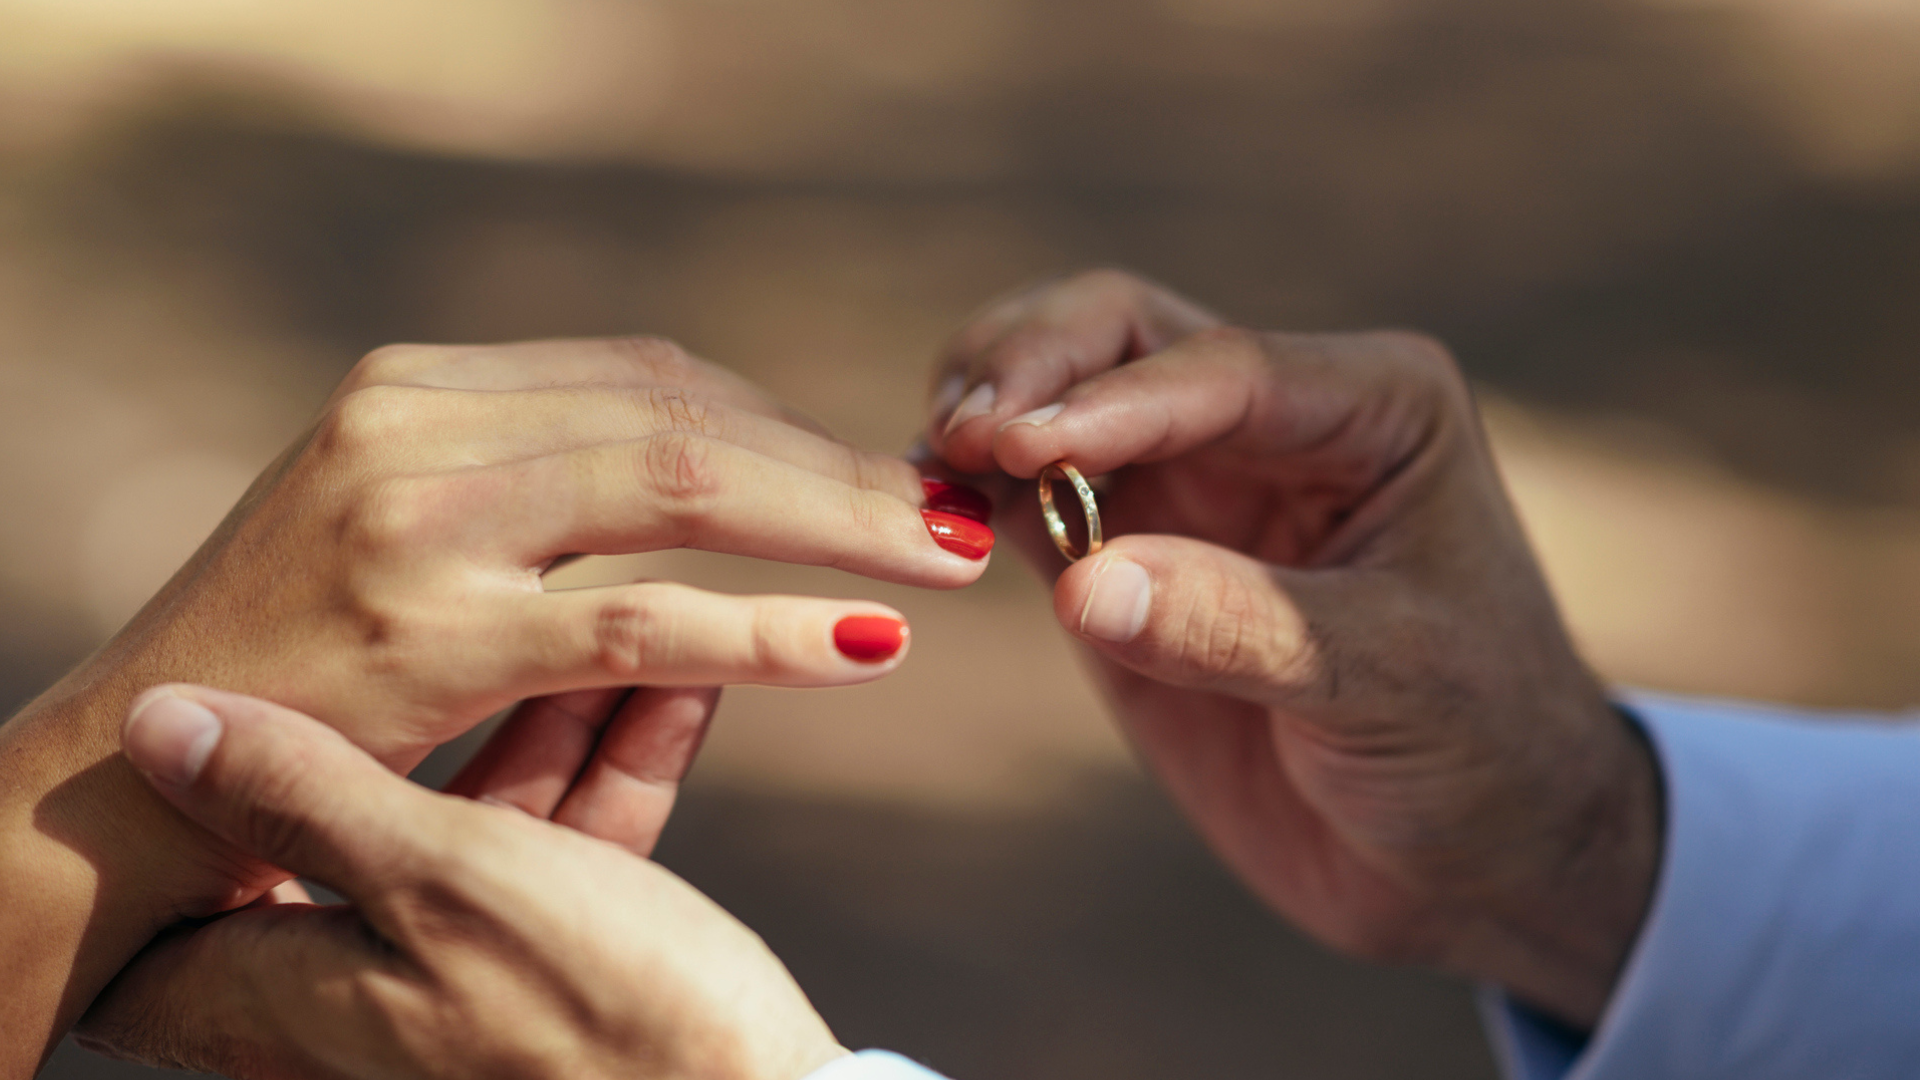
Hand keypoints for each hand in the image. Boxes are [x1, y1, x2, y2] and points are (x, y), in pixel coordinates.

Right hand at [1, 336, 991, 1070]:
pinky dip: (766, 627)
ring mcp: (416, 520)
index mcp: (420, 388)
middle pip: (686, 414)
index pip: (650, 375)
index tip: (881, 471)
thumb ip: (529, 484)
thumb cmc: (285, 666)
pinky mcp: (423, 632)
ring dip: (835, 524)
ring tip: (948, 558)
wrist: (128, 777)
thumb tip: (702, 467)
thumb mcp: (398, 532)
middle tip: (959, 510)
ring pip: (678, 489)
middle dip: (838, 467)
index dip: (785, 424)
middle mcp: (417, 424)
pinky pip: (636, 620)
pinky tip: (863, 645)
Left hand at [77, 683, 844, 1079]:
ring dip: (558, 712)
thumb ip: (306, 798)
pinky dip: (614, 768)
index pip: (186, 878)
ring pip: (485, 814)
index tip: (230, 671)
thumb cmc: (595, 1023)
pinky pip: (567, 851)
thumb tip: (155, 722)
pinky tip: (677, 683)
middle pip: (362, 808)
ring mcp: (463, 990)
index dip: (189, 780)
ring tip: (628, 609)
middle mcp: (353, 996)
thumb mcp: (444, 885)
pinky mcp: (560, 979)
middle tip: (489, 590)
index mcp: (282, 989)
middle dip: (444, 691)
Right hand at [928, 271, 1659, 1026]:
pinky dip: (971, 495)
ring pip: (1060, 394)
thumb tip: (1085, 585)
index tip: (1016, 444)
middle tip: (963, 434)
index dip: (1110, 401)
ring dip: (986, 412)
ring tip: (930, 466)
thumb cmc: (1479, 751)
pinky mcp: (1127, 557)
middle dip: (1031, 366)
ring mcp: (1193, 483)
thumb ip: (1237, 628)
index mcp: (1372, 407)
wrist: (1475, 857)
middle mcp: (1273, 419)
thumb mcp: (1387, 683)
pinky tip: (925, 514)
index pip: (1219, 369)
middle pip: (1120, 333)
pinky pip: (1030, 498)